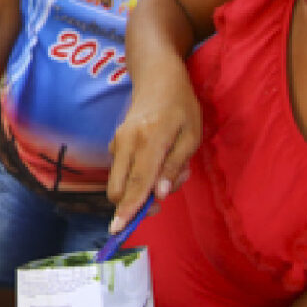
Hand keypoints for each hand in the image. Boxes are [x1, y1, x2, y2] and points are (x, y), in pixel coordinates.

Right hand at [106, 60, 201, 232]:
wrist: (156, 77)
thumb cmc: (181, 105)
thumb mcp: (191, 136)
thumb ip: (174, 166)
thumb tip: (159, 195)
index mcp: (149, 140)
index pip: (137, 182)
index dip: (129, 208)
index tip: (118, 229)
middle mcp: (126, 142)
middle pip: (118, 188)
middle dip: (135, 204)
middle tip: (165, 194)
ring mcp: (117, 142)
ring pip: (119, 182)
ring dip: (140, 189)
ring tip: (171, 168)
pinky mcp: (115, 143)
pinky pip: (122, 171)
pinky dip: (137, 177)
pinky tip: (158, 161)